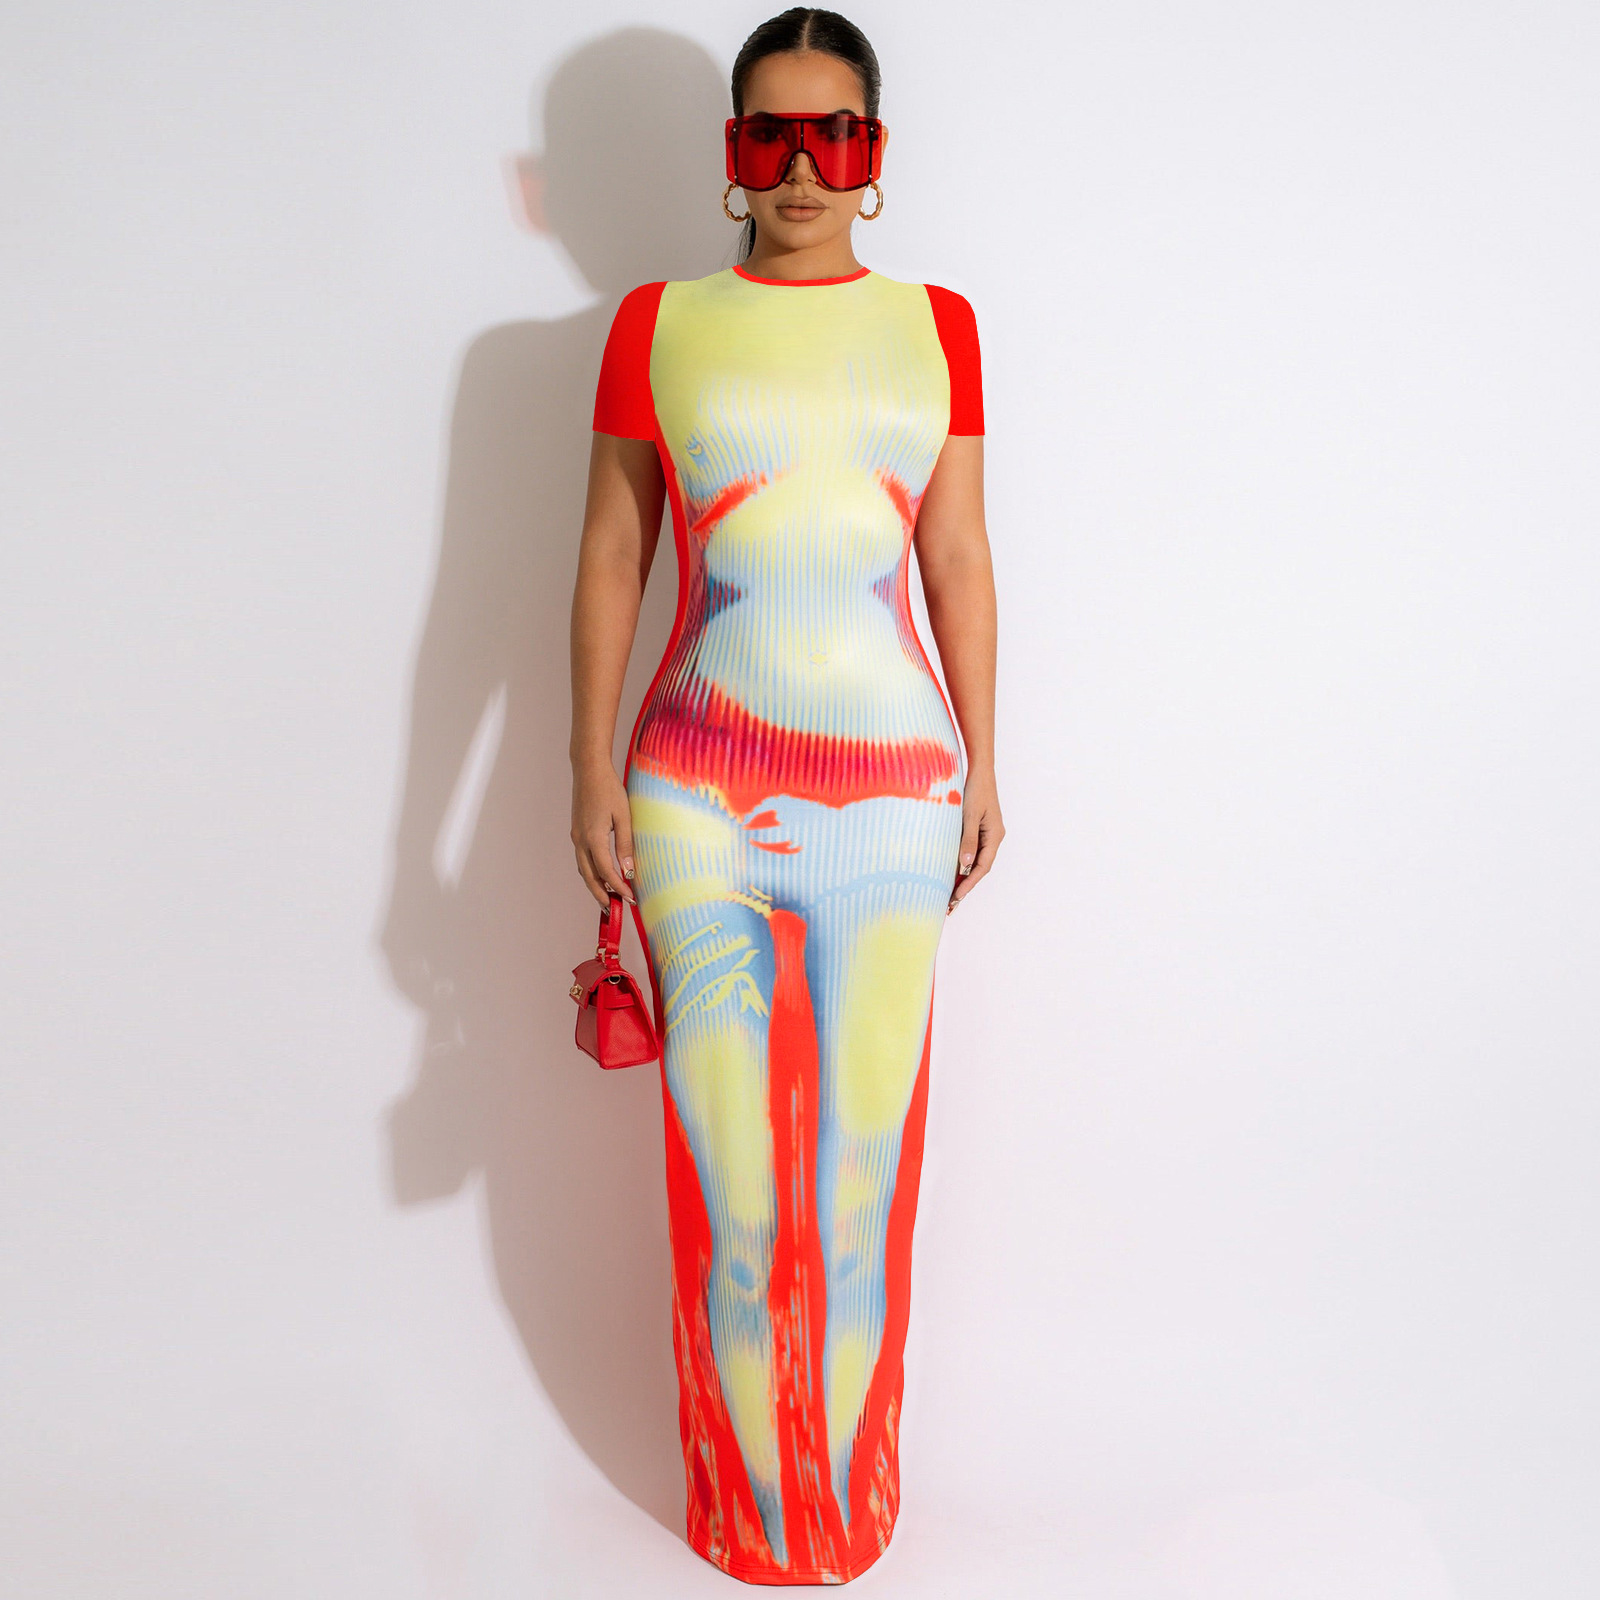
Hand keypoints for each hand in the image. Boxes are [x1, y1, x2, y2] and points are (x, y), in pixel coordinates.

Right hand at [571, 761, 636, 908]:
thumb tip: (629, 871)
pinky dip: (591, 872)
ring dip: (594, 886)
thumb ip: (626, 845)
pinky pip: (582, 859)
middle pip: (589, 877)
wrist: (588, 769)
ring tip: (608, 899)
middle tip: (614, 911)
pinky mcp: (577, 832)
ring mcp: (576, 837)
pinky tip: (601, 876)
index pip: (606, 872)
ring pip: (583, 870)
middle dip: (601, 896)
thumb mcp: (623, 816)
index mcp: (593, 838)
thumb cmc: (608, 789)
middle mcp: (580, 840)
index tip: (631, 899)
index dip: (618, 888)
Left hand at [949, 768, 1002, 912]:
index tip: (955, 897)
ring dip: (963, 878)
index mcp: (995, 836)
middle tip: (950, 905)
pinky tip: (950, 873)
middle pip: (979, 868)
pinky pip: (971, 852)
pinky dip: (962, 864)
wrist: (979, 770)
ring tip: (949, 896)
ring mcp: (987, 834)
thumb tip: (964, 866)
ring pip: (975, 862)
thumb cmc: (975, 790)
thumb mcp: (969, 815)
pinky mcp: (978, 829)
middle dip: (966, 887)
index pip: (982, 867)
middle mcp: (993, 838)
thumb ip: (968, 840)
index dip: (969, 884)